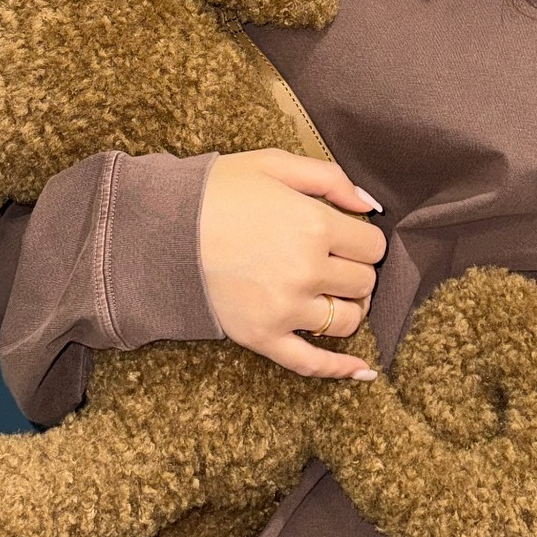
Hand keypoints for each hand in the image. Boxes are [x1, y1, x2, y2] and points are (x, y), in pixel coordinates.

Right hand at [199, 148, 386, 379]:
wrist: (164, 227)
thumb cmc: (219, 191)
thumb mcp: (275, 164)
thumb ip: (330, 179)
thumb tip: (370, 206)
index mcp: (315, 226)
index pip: (372, 247)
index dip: (364, 240)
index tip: (348, 237)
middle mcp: (307, 271)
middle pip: (363, 283)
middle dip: (356, 271)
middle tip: (336, 261)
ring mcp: (285, 309)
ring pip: (346, 321)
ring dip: (347, 307)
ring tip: (332, 294)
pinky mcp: (263, 337)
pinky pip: (311, 363)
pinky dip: (340, 369)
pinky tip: (362, 372)